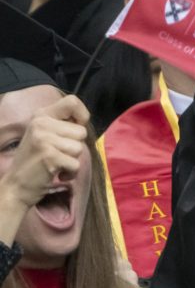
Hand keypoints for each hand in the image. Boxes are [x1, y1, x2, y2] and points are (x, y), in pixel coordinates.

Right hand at [1, 96, 89, 212]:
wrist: (16, 185)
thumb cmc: (37, 159)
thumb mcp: (45, 134)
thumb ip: (62, 124)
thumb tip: (84, 120)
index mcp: (41, 115)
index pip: (72, 101)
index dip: (82, 115)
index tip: (77, 127)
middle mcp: (40, 123)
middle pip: (81, 131)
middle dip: (75, 145)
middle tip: (57, 153)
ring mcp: (43, 139)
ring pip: (79, 148)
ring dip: (72, 160)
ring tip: (56, 163)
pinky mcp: (49, 156)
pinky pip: (76, 164)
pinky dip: (70, 172)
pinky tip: (56, 173)